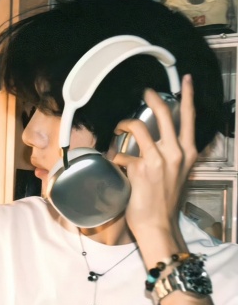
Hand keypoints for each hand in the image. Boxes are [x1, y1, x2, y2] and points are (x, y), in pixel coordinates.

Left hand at [112, 74, 196, 250]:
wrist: (158, 224)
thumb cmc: (165, 201)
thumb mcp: (177, 174)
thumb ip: (171, 156)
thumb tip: (155, 142)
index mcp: (188, 153)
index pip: (190, 118)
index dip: (187, 96)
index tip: (185, 80)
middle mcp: (176, 152)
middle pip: (163, 113)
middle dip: (152, 98)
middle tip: (144, 92)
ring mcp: (158, 159)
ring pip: (137, 128)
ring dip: (123, 124)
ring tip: (118, 128)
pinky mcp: (140, 168)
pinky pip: (121, 154)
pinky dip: (115, 157)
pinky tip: (115, 163)